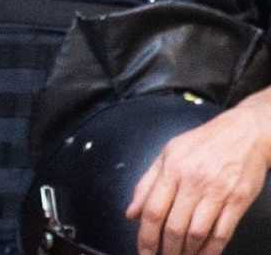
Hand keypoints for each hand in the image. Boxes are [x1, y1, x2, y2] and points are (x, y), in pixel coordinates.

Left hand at [126, 97, 270, 254]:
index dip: (146, 236)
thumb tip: (131, 213)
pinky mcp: (238, 200)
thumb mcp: (168, 153)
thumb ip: (147, 184)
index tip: (143, 251)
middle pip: (174, 226)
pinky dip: (211, 249)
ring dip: (187, 252)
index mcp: (172, 170)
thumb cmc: (204, 143)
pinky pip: (222, 232)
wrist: (245, 133)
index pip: (153, 210)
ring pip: (197, 233)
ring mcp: (217, 192)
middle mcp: (193, 182)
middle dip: (165, 249)